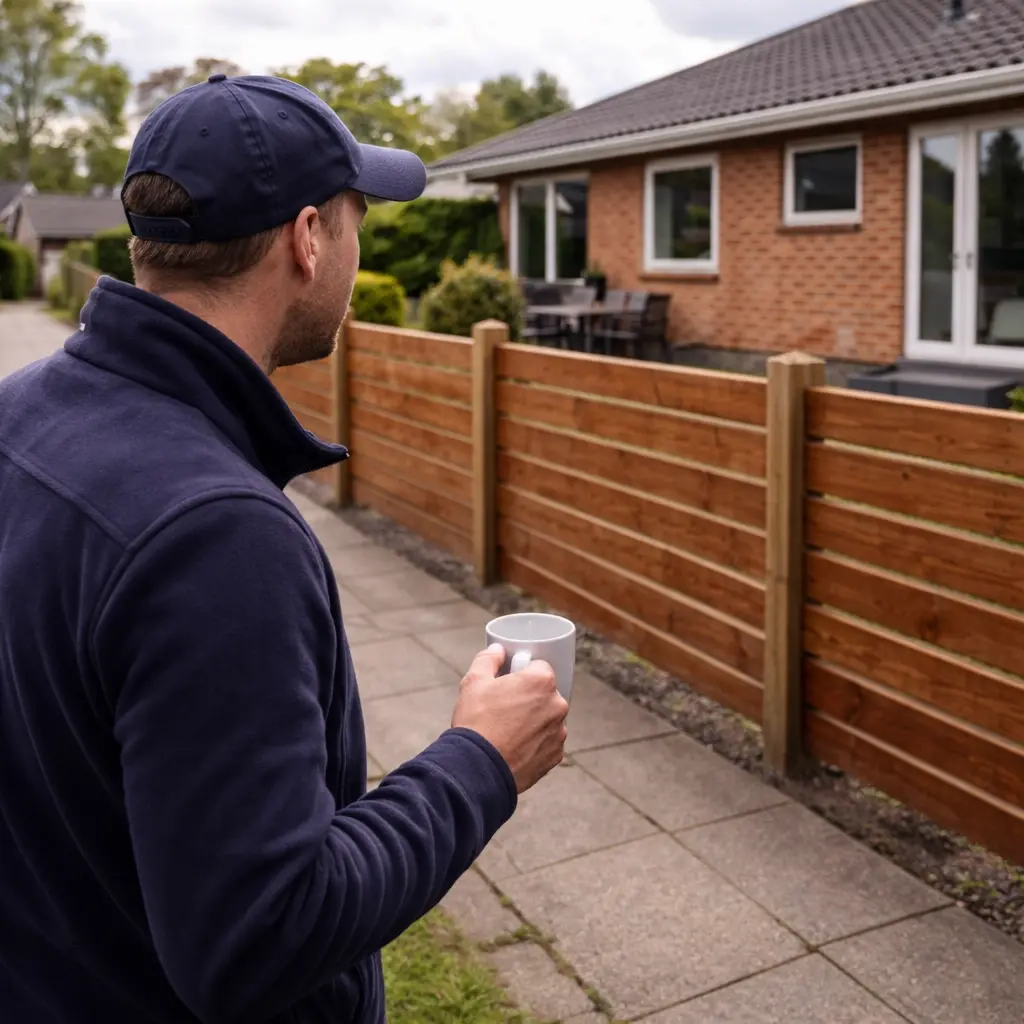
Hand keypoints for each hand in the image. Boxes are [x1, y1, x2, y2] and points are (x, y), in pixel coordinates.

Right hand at [452, 645, 568, 793]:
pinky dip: (535, 742)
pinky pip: (547, 742)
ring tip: (508, 730)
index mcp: (542, 682)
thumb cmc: (476, 722)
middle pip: (546, 694)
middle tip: (506, 708)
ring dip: (534, 721)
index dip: (523, 674)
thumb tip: (498, 650)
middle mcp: (557, 705)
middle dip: (530, 698)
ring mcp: (559, 732)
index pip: (539, 668)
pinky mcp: (555, 755)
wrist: (478, 769)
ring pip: (547, 718)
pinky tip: (515, 746)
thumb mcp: (474, 682)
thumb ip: (488, 660)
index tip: (510, 683)